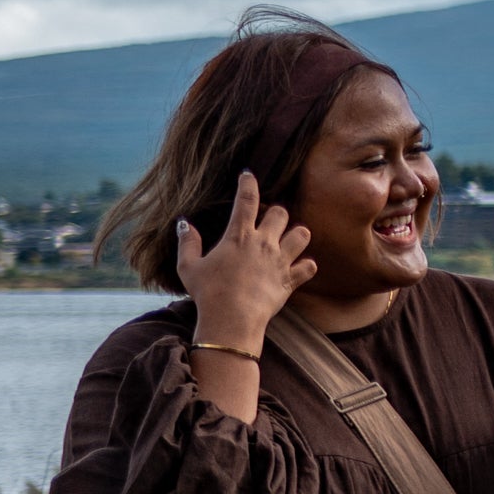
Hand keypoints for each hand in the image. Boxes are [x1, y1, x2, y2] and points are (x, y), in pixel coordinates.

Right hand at [176, 171, 314, 347]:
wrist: (232, 319)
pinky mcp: (290, 279)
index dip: (248, 184)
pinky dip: (306, 265)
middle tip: (268, 221)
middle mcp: (263, 243)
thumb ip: (187, 243)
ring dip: (297, 234)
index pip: (247, 200)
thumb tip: (184, 223)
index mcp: (239, 236)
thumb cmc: (208, 293)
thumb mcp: (188, 267)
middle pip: (280, 213)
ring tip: (289, 239)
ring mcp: (280, 260)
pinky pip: (309, 266)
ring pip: (302, 234)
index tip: (248, 175)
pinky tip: (300, 267)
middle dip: (276, 212)